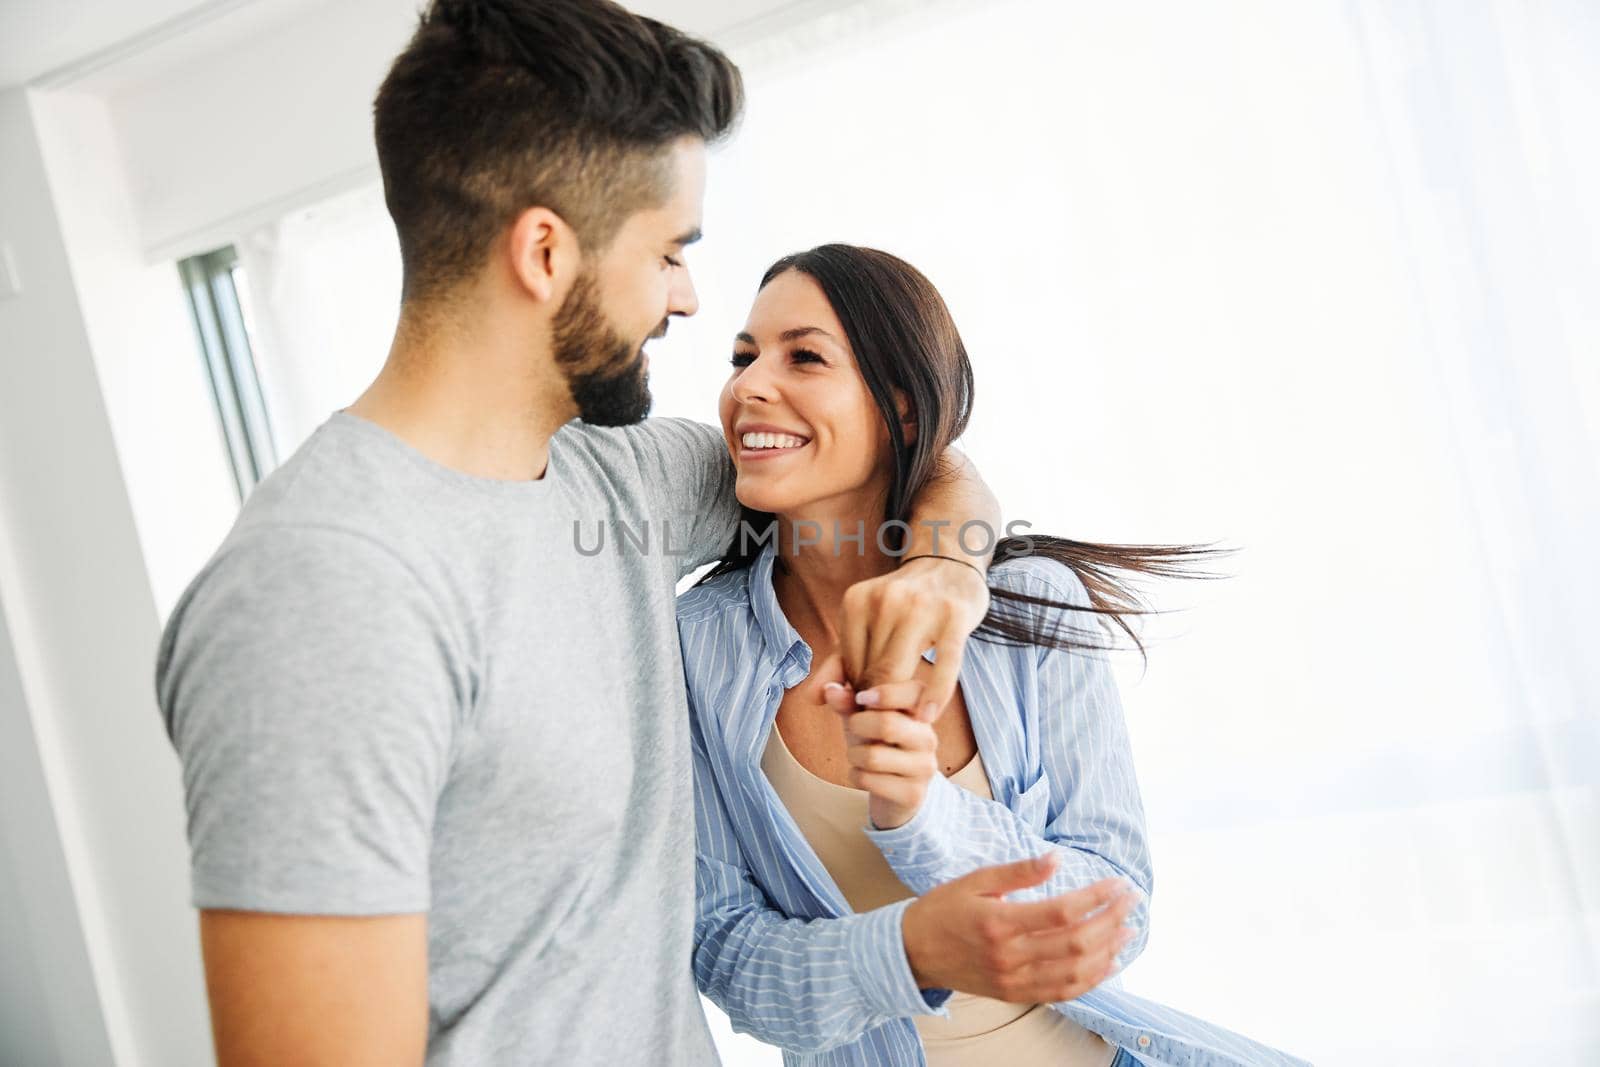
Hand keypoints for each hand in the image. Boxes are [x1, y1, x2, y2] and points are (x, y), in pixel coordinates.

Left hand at [815, 556, 990, 722]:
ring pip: (900, 672)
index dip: (857, 692)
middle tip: (886, 717)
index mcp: (857, 601)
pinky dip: (935, 694)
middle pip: (873, 671)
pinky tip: (928, 715)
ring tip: (905, 718)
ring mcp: (922, 608)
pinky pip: (944, 665)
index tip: (869, 705)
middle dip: (878, 700)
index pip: (850, 665)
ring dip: (902, 703)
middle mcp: (886, 601)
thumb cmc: (903, 604)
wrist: (949, 563)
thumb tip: (812, 699)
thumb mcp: (865, 623)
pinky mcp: (955, 618)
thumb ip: (838, 661)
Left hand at [822, 680, 935, 829]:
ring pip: (872, 756)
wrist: (896, 793)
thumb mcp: (863, 719)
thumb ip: (848, 703)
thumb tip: (830, 690)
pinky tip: (865, 776)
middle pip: (887, 724)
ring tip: (859, 756)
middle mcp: (928, 737)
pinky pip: (868, 780)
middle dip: (857, 726)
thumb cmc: (879, 745)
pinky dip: (855, 776)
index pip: (915, 691)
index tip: (862, 698)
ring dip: (853, 755)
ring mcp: (924, 767)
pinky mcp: (913, 794)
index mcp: (921, 712)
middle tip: (853, 728)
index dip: (884, 693)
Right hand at [901, 856, 1135, 1003]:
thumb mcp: (975, 880)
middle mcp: (1009, 956)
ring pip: (1075, 972)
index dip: (1096, 898)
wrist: (913, 952)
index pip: (1062, 912)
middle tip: (1131, 901)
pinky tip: (1109, 963)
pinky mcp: (1016, 994)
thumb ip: (1018, 871)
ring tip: (1127, 929)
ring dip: (1108, 951)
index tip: (1118, 883)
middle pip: (1076, 942)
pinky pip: (1062, 992)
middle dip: (1111, 920)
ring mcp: (1014, 980)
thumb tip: (1056, 859)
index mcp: (999, 922)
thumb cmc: (943, 909)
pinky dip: (1091, 980)